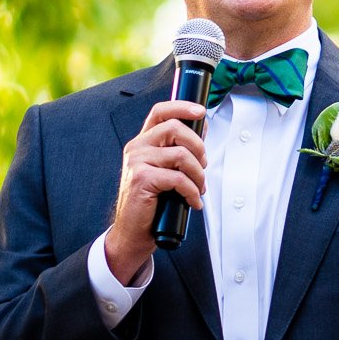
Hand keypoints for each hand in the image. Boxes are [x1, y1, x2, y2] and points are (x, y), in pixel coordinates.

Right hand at [106, 99, 206, 284]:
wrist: (133, 233)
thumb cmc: (153, 203)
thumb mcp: (166, 171)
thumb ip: (179, 149)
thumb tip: (202, 127)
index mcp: (143, 142)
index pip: (160, 111)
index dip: (182, 107)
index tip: (201, 112)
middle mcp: (137, 148)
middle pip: (175, 128)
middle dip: (198, 147)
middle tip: (204, 167)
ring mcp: (137, 162)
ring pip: (181, 155)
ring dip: (198, 174)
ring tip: (199, 189)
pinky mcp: (141, 179)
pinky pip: (178, 178)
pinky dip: (192, 191)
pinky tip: (193, 202)